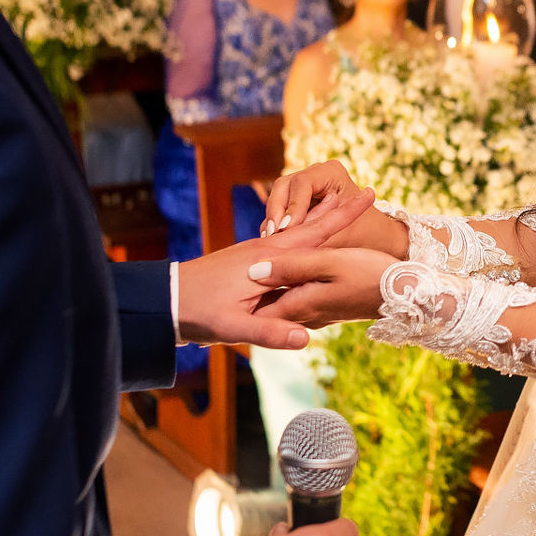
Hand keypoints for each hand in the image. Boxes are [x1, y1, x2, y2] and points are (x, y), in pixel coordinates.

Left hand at [175, 189, 374, 346]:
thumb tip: (305, 340)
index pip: (317, 233)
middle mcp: (266, 248)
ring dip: (321, 220)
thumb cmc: (198, 312)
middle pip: (311, 226)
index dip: (345, 216)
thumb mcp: (232, 328)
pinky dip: (302, 234)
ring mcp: (257, 251)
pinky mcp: (249, 259)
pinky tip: (303, 238)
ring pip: (298, 233)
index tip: (370, 196)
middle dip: (338, 211)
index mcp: (270, 258)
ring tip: (341, 208)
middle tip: (367, 195)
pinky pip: (285, 243)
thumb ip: (269, 333)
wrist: (165, 298)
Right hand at [261, 162, 407, 256]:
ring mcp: (304, 185)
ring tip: (268, 240)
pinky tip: (270, 242)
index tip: (287, 229)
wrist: (374, 239)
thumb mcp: (344, 236)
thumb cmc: (365, 235)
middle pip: (285, 186)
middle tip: (273, 235)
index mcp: (332, 172)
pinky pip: (279, 208)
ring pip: (278, 196)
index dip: (293, 206)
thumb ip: (318, 237)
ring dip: (273, 218)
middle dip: (277, 211)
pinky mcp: (296, 200)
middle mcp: (316, 174)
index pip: (303, 183)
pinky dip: (274, 223)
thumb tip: (290, 247)